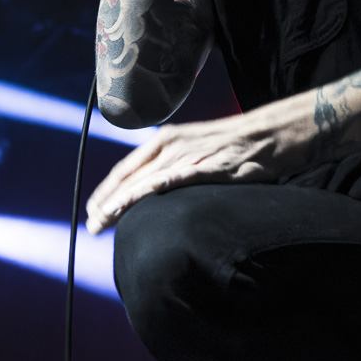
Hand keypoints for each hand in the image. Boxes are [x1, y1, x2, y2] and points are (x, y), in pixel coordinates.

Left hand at [85, 115, 277, 234]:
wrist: (268, 133)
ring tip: (107, 218)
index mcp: (164, 141)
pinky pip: (186, 176)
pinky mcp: (214, 166)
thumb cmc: (230, 146)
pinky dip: (168, 183)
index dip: (106, 190)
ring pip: (152, 179)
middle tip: (92, 226)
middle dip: (108, 203)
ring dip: (127, 200)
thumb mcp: (192, 149)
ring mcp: (192, 155)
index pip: (126, 169)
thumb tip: (147, 190)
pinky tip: (152, 193)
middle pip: (132, 177)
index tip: (91, 211)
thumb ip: (169, 166)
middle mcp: (172, 146)